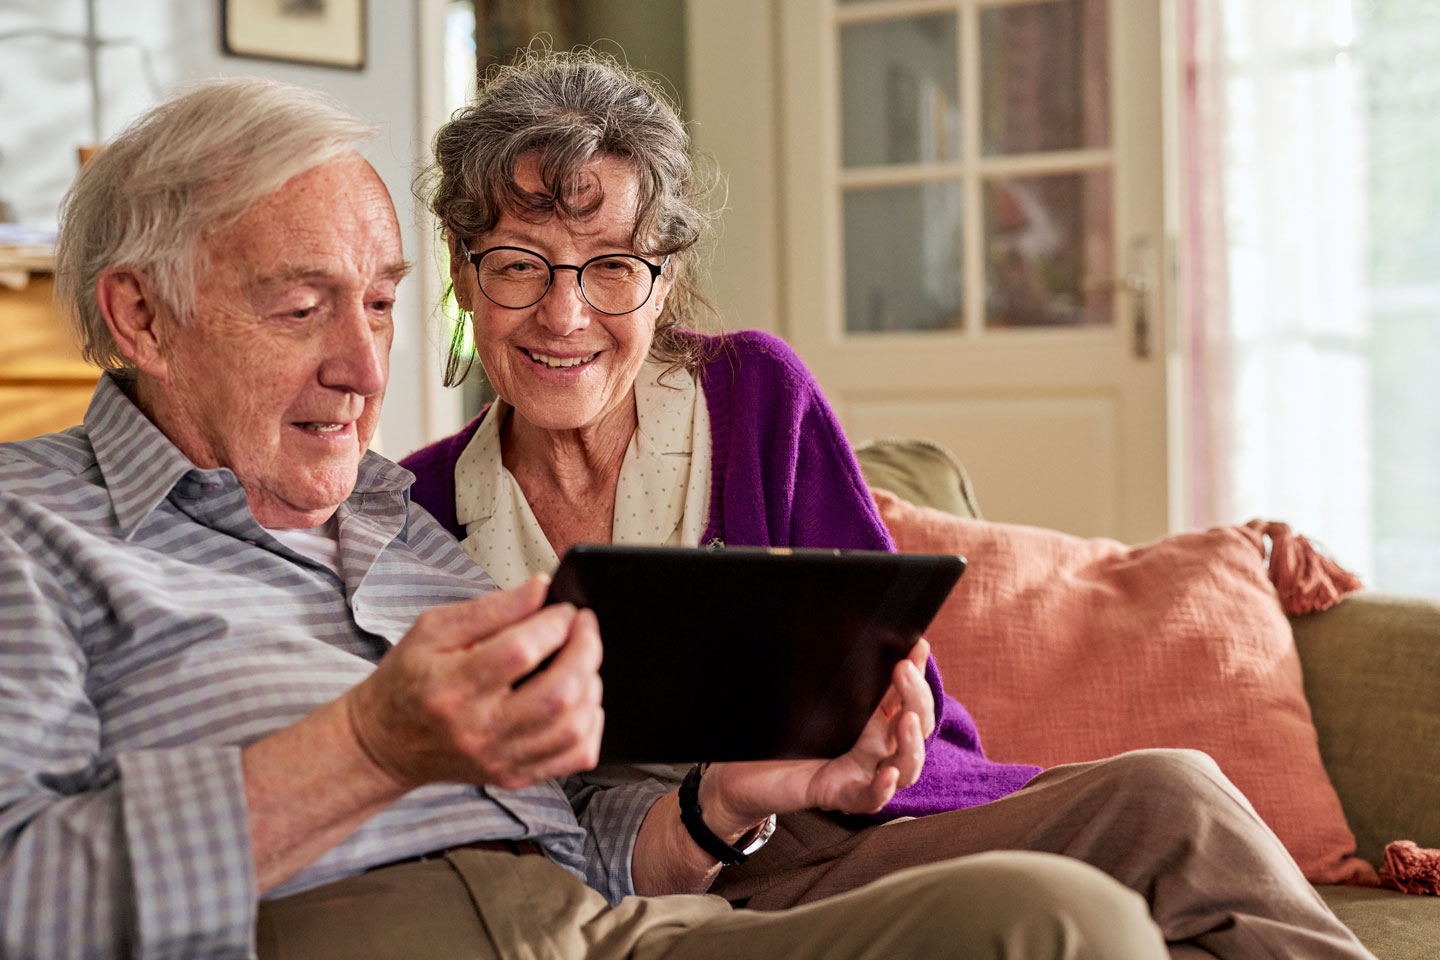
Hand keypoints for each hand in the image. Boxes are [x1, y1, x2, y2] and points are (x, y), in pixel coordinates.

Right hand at [342, 574, 603, 790]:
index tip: (564, 610)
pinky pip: (575, 757)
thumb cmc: (409, 679)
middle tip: (584, 628)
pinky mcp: (515, 775)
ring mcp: (500, 758)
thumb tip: (541, 588)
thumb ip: (491, 608)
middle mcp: (478, 729)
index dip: (554, 624)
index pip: (520, 652)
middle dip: (586, 651)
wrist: (386, 742)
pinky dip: (591, 724)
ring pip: (573, 728)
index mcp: (452, 686)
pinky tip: (579, 702)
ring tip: (581, 663)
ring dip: (591, 686)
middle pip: (557, 694)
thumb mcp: (434, 629)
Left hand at [699, 640, 934, 835]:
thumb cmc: (773, 730)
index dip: (917, 673)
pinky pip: (869, 798)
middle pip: (914, 727)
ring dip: (910, 743)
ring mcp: (859, 772)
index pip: (905, 695)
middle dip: (916, 698)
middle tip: (904, 669)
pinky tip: (886, 774)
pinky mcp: (838, 794)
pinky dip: (881, 789)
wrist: (737, 772)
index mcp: (870, 716)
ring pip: (905, 766)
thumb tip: (833, 621)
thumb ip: (822, 669)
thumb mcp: (799, 692)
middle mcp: (873, 745)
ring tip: (904, 719)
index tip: (917, 644)